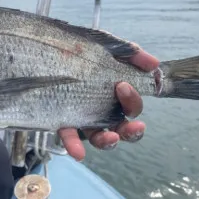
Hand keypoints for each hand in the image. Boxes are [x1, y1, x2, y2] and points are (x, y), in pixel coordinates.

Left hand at [57, 45, 159, 160]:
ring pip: (100, 138)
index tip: (122, 85)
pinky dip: (75, 146)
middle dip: (132, 130)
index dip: (133, 101)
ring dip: (108, 141)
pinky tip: (78, 153)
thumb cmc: (81, 49)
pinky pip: (69, 137)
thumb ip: (130, 53)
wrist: (44, 49)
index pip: (132, 107)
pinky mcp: (62, 120)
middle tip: (133, 124)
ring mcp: (82, 117)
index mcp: (114, 95)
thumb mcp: (106, 46)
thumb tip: (154, 64)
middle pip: (122, 128)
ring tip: (111, 137)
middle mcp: (101, 109)